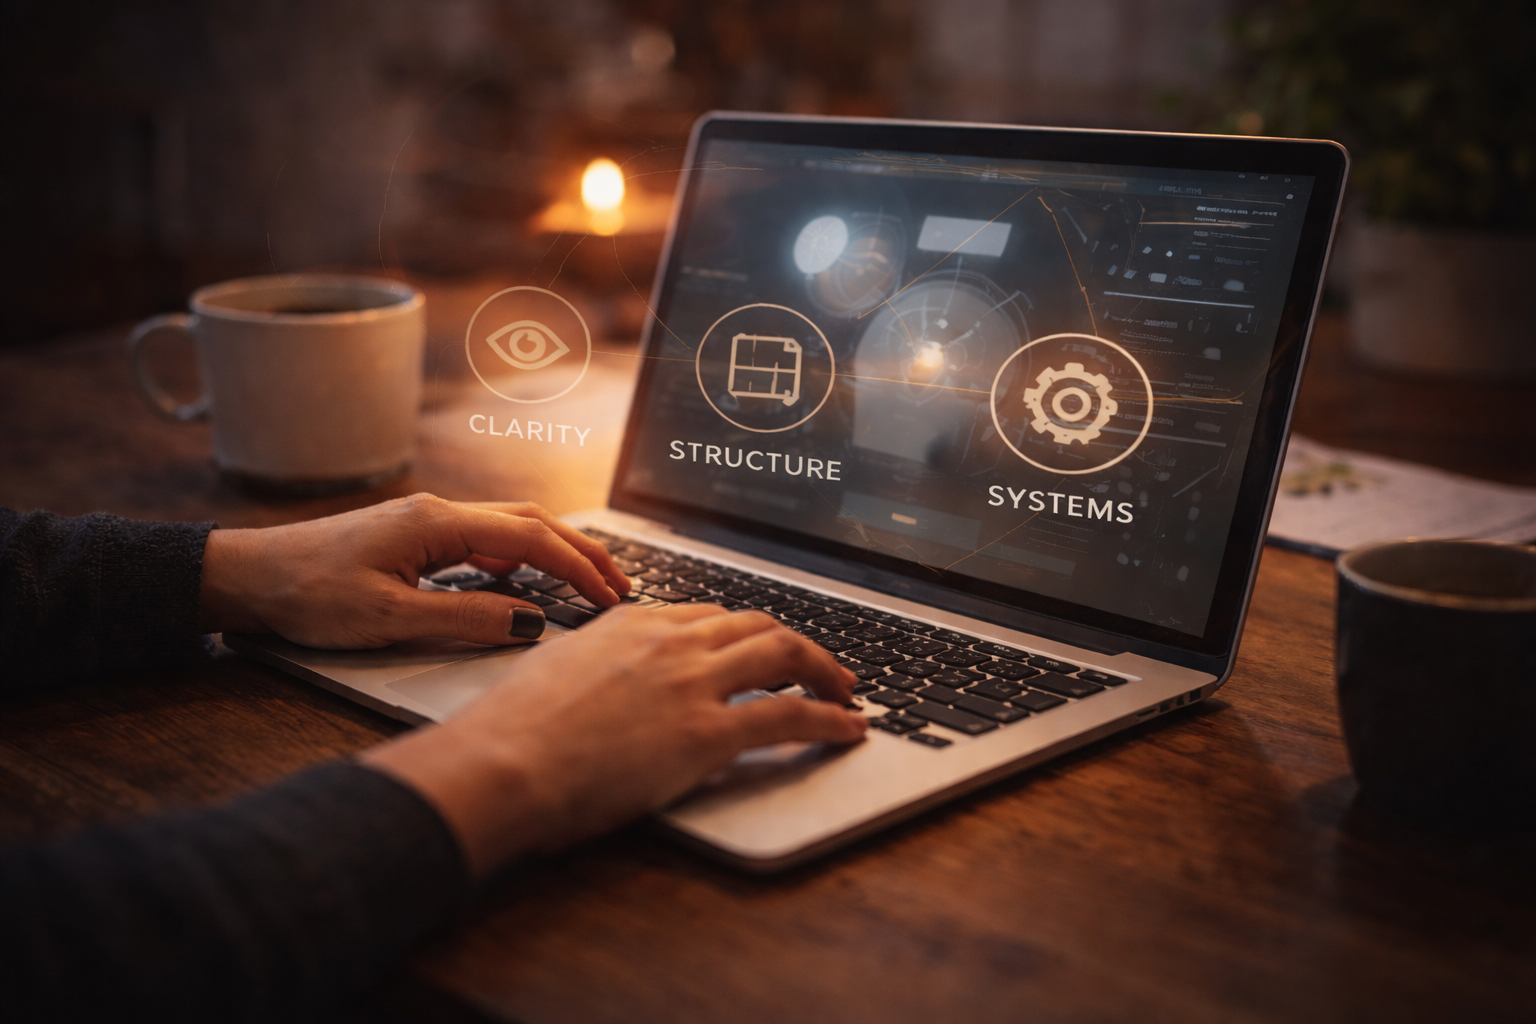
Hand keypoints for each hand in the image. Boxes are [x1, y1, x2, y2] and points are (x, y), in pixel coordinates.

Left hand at [199, 493, 629, 647]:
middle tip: (621, 586)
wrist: (247, 576)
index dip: (577, 569)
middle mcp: (438, 512)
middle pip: (532, 522)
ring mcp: (428, 522)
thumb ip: (465, 619)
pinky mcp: (416, 539)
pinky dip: (521, 559)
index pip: (530, 539)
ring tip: (589, 584)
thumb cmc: (306, 593)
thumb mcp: (389, 619)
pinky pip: (484, 541)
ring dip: (555, 552)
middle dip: (582, 552)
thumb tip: (531, 621)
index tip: (610, 599)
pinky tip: (527, 585)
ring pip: (511, 527)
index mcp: (437, 523)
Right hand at [360, 603, 866, 875]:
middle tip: (822, 666)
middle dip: (798, 644)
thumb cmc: (507, 735)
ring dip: (827, 671)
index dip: (746, 633)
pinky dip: (830, 719)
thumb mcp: (552, 676)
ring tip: (848, 691)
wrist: (498, 764)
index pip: (708, 616)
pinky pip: (790, 715)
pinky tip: (849, 728)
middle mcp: (667, 641)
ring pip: (784, 654)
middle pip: (756, 625)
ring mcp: (690, 683)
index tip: (762, 648)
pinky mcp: (706, 732)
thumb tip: (602, 688)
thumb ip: (592, 669)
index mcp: (629, 624)